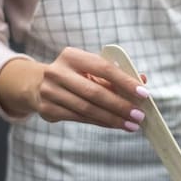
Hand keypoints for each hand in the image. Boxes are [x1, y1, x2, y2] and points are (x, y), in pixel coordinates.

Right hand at [0, 48, 149, 130]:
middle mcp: (57, 72)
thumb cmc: (74, 75)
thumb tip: (142, 82)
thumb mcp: (90, 69)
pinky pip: (80, 118)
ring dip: (113, 119)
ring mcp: (50, 92)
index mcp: (72, 56)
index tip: (143, 93)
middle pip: (95, 92)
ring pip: (88, 109)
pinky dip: (101, 122)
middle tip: (139, 115)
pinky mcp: (48, 109)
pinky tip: (115, 124)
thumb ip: (115, 74)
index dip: (125, 81)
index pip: (103, 68)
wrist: (37, 85)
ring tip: (131, 124)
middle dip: (120, 106)